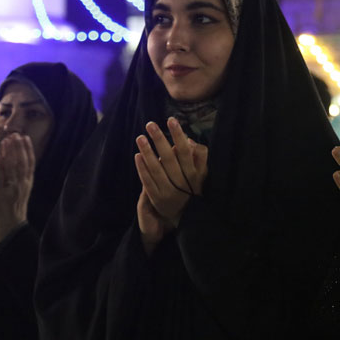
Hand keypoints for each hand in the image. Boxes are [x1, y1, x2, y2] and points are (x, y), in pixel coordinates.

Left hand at [0, 133, 34, 243]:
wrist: (11, 228)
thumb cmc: (14, 209)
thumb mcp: (20, 191)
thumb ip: (18, 177)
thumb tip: (16, 162)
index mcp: (26, 183)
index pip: (29, 163)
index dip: (27, 149)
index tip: (24, 137)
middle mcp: (21, 185)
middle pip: (21, 163)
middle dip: (18, 148)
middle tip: (15, 134)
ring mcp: (12, 190)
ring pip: (12, 169)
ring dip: (9, 154)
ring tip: (7, 141)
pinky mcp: (1, 196)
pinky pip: (0, 180)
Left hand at [134, 119, 208, 252]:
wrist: (187, 219)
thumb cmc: (194, 190)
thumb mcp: (202, 175)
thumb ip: (199, 157)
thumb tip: (189, 141)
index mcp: (193, 175)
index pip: (185, 152)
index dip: (178, 136)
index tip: (171, 120)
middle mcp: (180, 183)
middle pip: (168, 158)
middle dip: (159, 140)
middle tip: (150, 124)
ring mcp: (167, 192)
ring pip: (156, 169)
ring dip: (147, 152)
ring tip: (140, 137)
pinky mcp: (156, 199)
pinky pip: (147, 181)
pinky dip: (141, 168)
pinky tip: (137, 155)